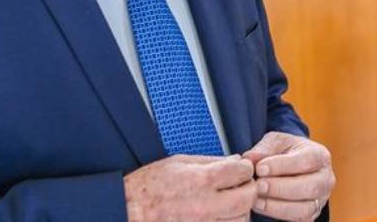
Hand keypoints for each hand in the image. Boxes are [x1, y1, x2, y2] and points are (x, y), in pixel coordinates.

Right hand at [123, 154, 255, 221]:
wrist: (127, 211)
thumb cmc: (148, 186)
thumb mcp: (178, 162)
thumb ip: (210, 161)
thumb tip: (234, 160)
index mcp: (201, 180)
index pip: (242, 171)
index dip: (244, 167)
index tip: (240, 168)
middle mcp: (205, 205)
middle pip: (248, 197)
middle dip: (248, 189)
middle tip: (240, 186)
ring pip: (241, 220)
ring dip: (240, 210)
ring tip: (229, 203)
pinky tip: (219, 216)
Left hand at [242, 132, 334, 220]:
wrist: (292, 168)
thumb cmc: (285, 152)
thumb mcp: (276, 142)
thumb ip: (263, 148)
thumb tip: (249, 159)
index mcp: (320, 155)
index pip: (307, 160)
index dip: (283, 165)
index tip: (260, 168)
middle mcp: (326, 179)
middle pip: (310, 187)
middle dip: (281, 188)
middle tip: (259, 185)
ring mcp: (321, 199)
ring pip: (304, 208)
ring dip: (277, 205)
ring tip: (256, 198)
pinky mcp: (311, 215)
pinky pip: (297, 219)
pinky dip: (277, 214)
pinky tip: (260, 205)